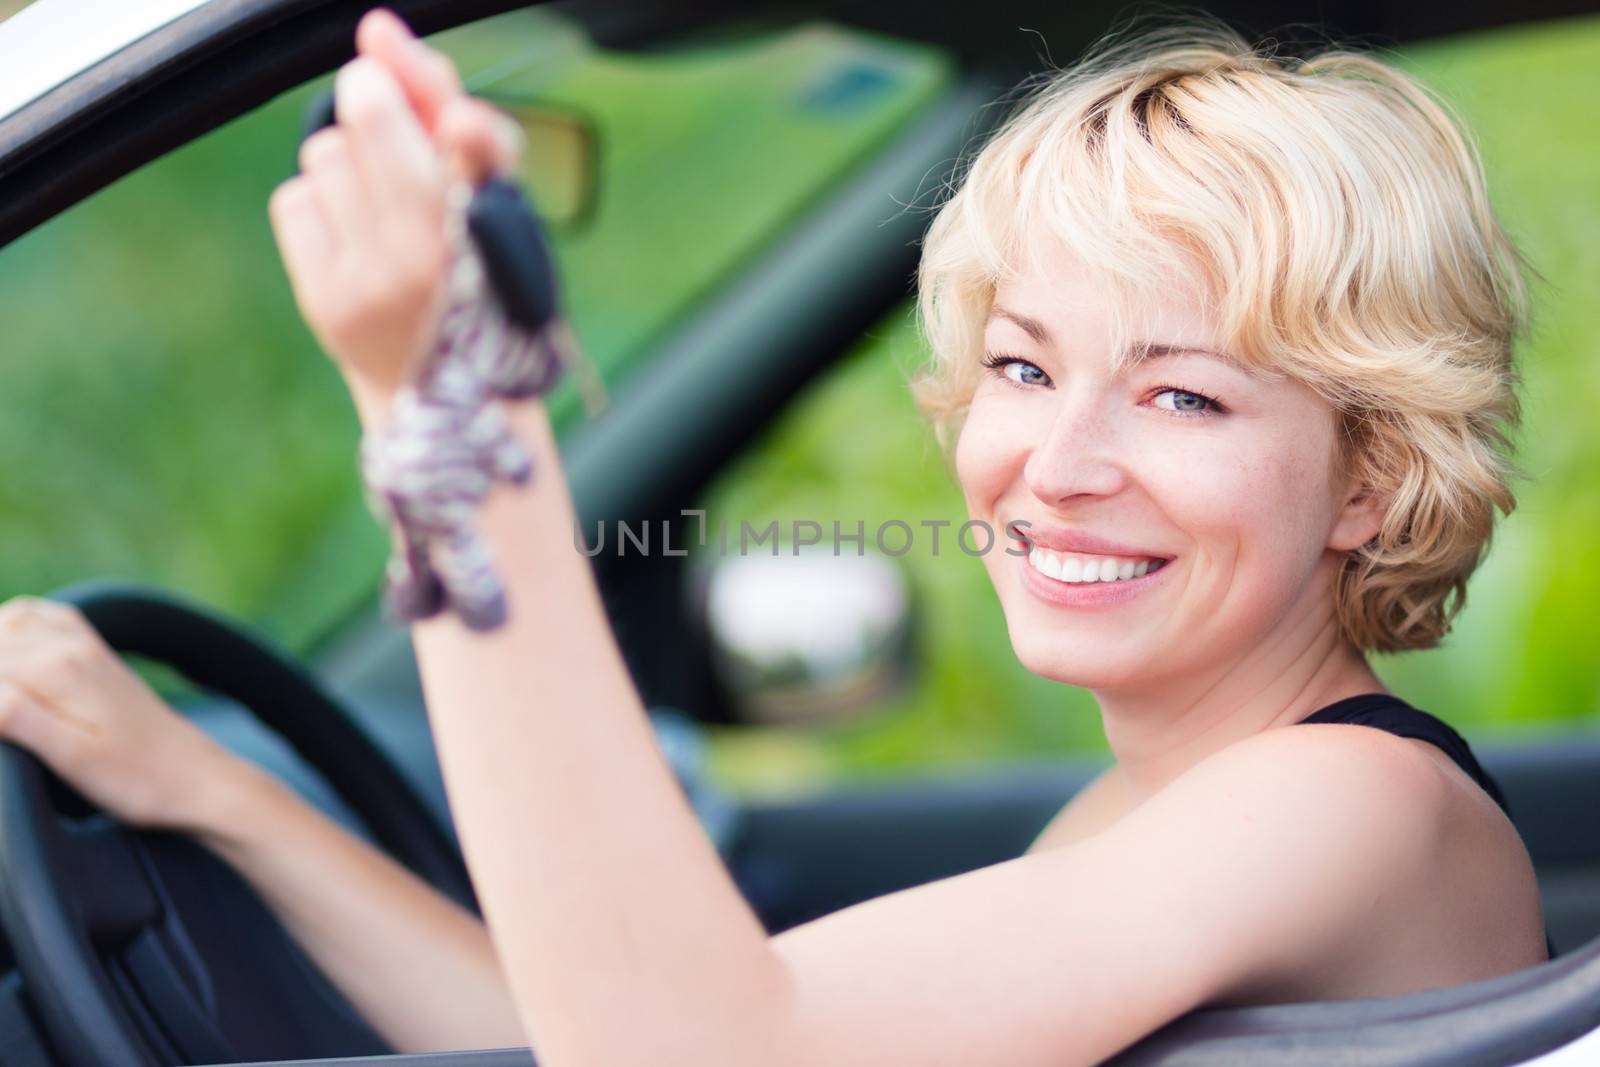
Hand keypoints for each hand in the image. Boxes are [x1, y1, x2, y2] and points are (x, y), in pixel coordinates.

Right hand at [0, 596, 245, 831]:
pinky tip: (8, 652)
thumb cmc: (136, 778)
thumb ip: (12, 716)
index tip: (0, 725)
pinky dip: (12, 626)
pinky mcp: (96, 653)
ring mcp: (85, 645)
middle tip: (6, 722)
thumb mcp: (70, 757)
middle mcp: (69, 645)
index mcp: (56, 668)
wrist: (196, 778)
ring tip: (4, 695)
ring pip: (10, 621)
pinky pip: (42, 618)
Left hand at [268, 8, 523, 414]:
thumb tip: (377, 30)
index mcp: (496, 228)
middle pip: (371, 118)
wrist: (445, 395)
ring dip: (348, 165)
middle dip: (370, 98)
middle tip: (378, 108)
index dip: (430, 92)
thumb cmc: (475, 278)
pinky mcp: (326, 300)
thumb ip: (446, 110)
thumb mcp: (490, 197)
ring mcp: (374, 282)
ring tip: (381, 210)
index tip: (386, 47)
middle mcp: (436, 257)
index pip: (470, 141)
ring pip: (327, 154)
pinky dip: (318, 205)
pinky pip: (296, 199)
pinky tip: (351, 237)